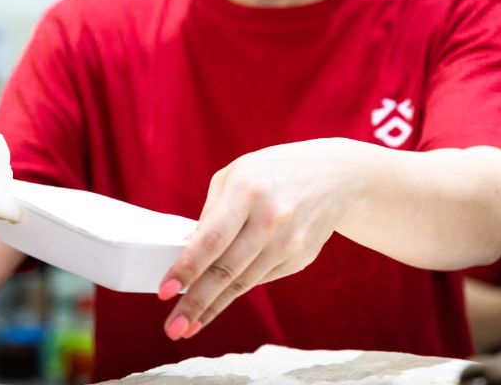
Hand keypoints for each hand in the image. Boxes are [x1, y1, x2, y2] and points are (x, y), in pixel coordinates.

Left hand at [157, 138, 360, 339]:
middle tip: (172, 328)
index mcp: (247, 191)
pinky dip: (234, 294)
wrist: (335, 177)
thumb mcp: (235, 174)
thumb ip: (210, 211)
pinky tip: (214, 306)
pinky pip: (259, 280)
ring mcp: (289, 242)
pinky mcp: (300, 258)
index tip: (165, 291)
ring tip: (186, 327)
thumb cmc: (273, 171)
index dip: (187, 267)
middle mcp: (270, 219)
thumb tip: (186, 250)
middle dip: (196, 302)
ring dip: (212, 308)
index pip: (213, 238)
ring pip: (243, 283)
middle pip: (227, 270)